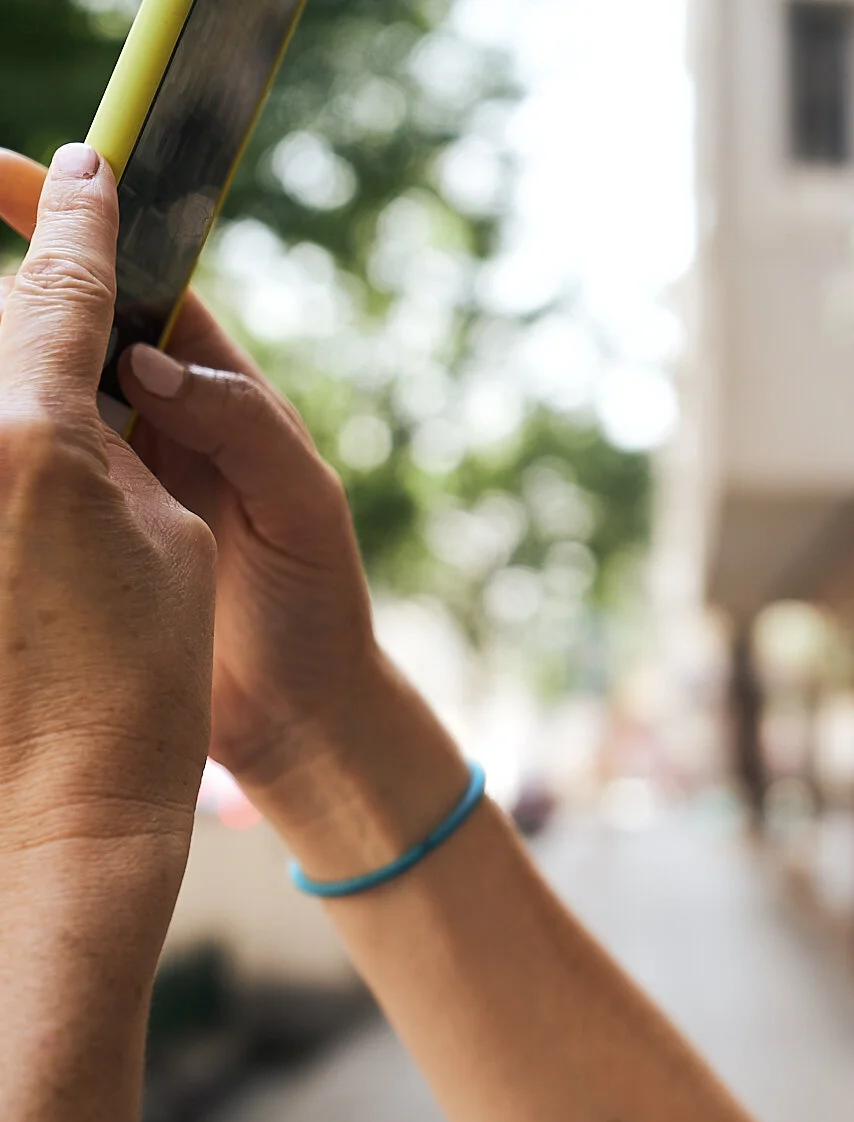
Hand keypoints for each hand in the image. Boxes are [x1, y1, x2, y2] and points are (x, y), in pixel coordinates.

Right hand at [1, 150, 460, 880]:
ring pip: (37, 384)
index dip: (88, 226)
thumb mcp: (304, 510)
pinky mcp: (81, 524)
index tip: (29, 173)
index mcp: (219, 392)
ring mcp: (111, 469)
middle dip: (16, 271)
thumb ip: (247, 431)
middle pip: (72, 319)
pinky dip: (2, 432)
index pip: (143, 286)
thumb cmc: (320, 607)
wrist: (301, 713)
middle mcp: (158, 417)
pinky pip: (31, 460)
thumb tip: (155, 364)